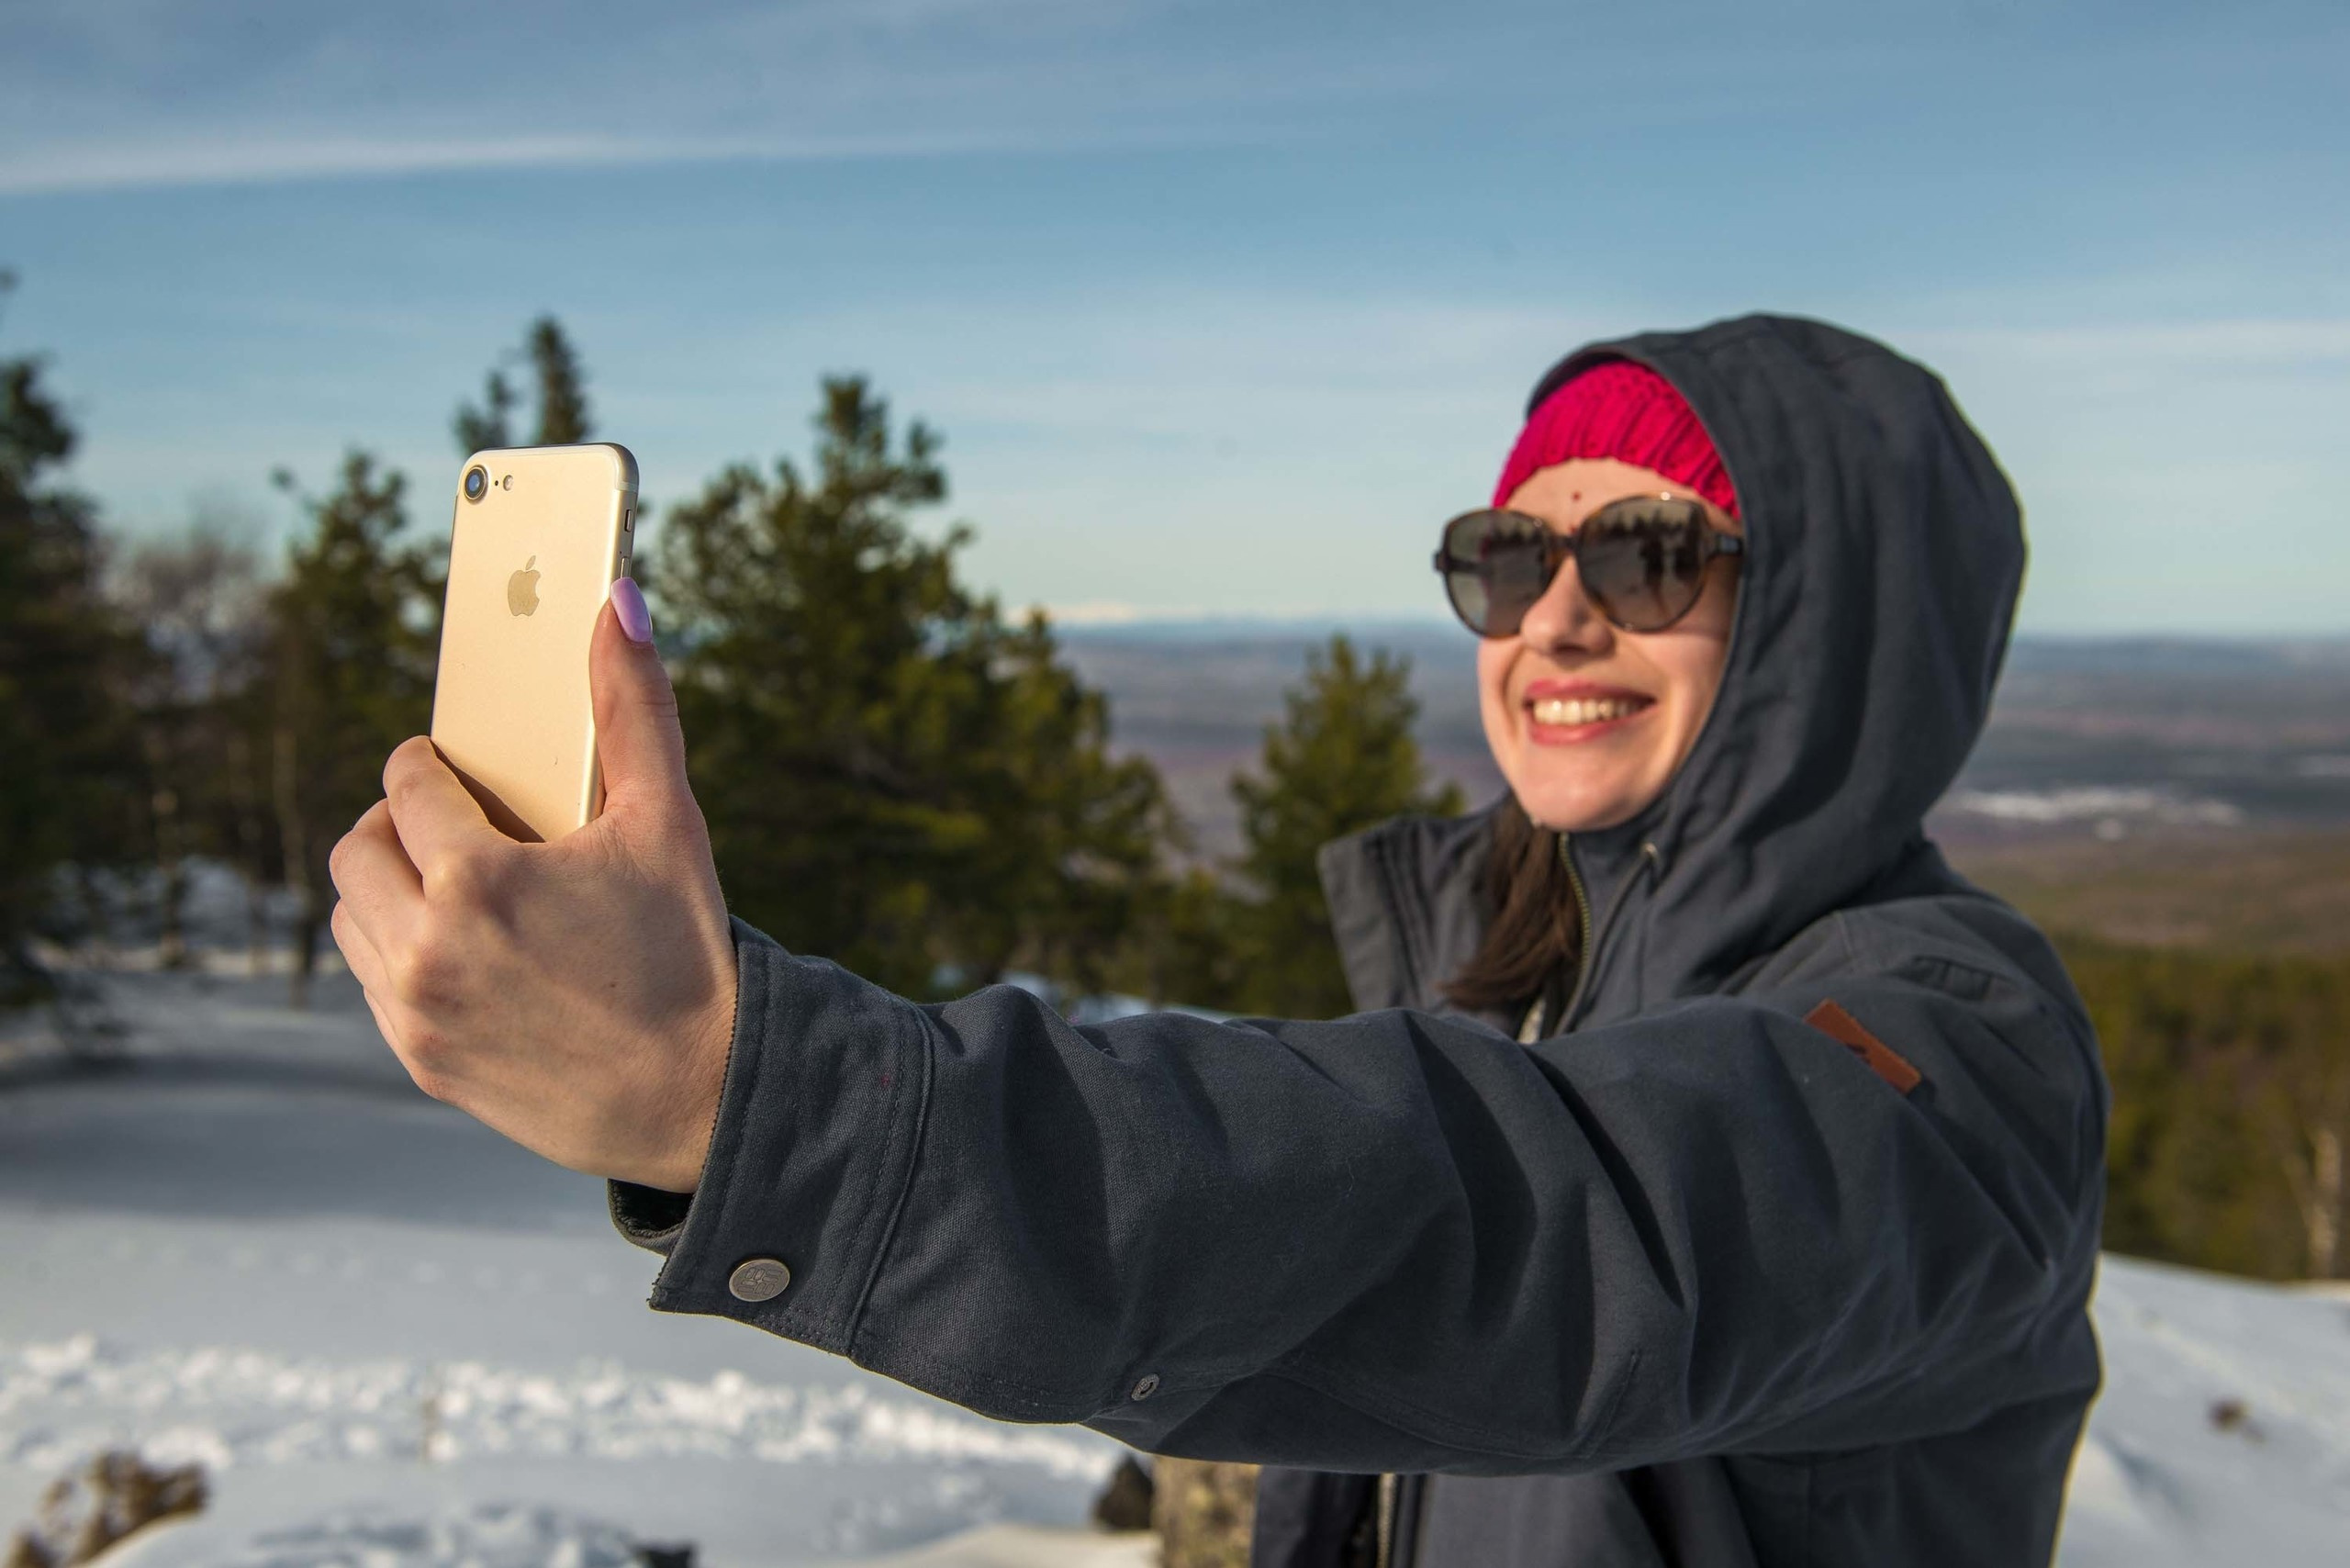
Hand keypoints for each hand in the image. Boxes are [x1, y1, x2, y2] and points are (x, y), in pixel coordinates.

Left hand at [329, 583, 735, 1192]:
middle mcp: (428, 948)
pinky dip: (400, 955)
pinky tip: (461, 949)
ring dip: (386, 889)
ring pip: (351, 919)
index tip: (443, 764)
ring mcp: (417, 1013)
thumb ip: (634, 706)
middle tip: (439, 821)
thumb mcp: (669, 821)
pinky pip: (373, 984)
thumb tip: (619, 599)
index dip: (425, 764)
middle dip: (391, 824)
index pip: (405, 785)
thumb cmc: (689, 952)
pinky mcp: (422, 1062)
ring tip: (447, 883)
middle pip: (355, 849)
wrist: (702, 1095)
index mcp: (479, 878)